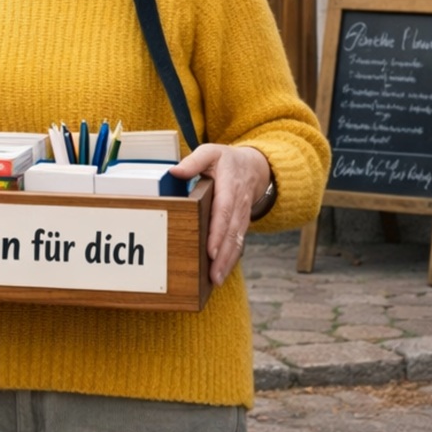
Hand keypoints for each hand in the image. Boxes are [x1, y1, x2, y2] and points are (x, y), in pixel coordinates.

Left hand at [174, 143, 271, 286]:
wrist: (255, 167)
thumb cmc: (228, 161)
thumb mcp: (211, 152)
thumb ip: (194, 161)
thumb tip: (176, 171)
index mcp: (230, 187)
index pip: (224, 212)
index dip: (218, 232)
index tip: (211, 250)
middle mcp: (239, 205)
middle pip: (231, 233)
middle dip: (222, 256)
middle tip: (213, 275)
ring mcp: (242, 217)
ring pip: (236, 242)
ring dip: (227, 262)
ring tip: (216, 279)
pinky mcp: (241, 225)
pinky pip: (237, 244)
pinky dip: (231, 259)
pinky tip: (221, 273)